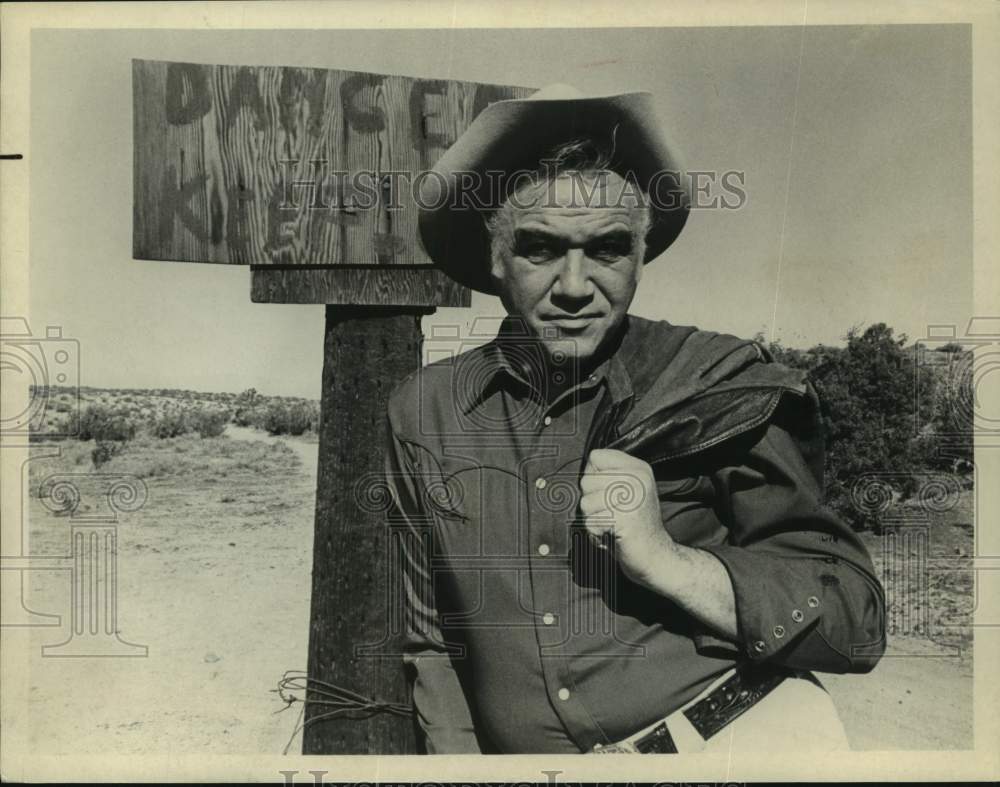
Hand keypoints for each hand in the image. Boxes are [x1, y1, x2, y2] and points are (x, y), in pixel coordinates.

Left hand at [579, 448, 677, 587]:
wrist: (656, 555)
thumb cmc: (635, 525)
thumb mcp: (629, 490)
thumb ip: (608, 475)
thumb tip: (584, 468)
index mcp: (639, 468)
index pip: (596, 457)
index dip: (593, 476)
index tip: (607, 492)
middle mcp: (637, 478)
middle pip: (586, 480)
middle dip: (592, 502)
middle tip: (612, 513)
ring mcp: (631, 497)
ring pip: (586, 502)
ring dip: (594, 519)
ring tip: (613, 524)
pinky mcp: (623, 518)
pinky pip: (591, 522)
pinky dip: (596, 533)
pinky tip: (613, 535)